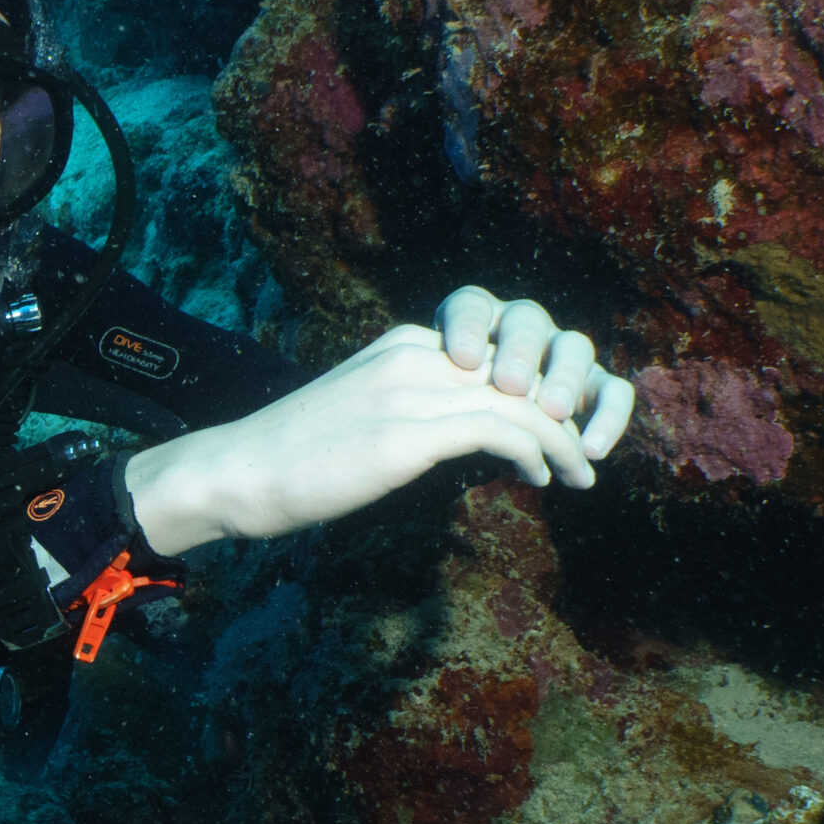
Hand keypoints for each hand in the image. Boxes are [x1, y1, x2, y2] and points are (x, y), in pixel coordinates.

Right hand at [125, 313, 634, 557]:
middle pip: (520, 368)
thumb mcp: (364, 418)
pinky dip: (536, 453)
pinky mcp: (406, 430)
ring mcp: (409, 387)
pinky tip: (542, 479)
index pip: (498, 352)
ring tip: (580, 476)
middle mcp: (413, 353)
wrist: (238, 472)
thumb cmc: (295, 459)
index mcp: (403, 344)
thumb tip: (467, 441)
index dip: (541, 391)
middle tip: (585, 457)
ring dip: (563, 440)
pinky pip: (499, 429)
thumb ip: (414, 412)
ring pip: (520, 399)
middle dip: (566, 413)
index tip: (560, 433)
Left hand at [431, 285, 634, 463]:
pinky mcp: (595, 384)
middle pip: (527, 322)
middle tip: (511, 384)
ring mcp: (562, 352)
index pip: (471, 307)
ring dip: (565, 379)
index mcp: (475, 320)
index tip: (462, 358)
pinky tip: (590, 452)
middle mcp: (522, 327)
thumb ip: (435, 397)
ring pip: (575, 348)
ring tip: (554, 413)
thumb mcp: (434, 403)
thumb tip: (433, 411)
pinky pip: (614, 391)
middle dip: (520, 351)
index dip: (469, 328)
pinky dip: (608, 417)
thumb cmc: (444, 417)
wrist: (477, 433)